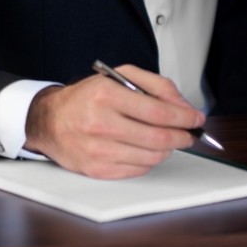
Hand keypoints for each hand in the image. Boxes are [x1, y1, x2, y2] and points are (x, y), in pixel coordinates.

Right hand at [23, 64, 205, 178]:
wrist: (50, 120)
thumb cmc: (87, 97)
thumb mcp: (119, 76)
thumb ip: (155, 85)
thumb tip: (183, 106)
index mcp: (106, 94)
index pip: (158, 112)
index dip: (184, 117)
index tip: (196, 118)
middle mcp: (101, 123)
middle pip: (158, 137)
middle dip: (182, 136)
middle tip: (190, 133)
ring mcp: (99, 150)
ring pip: (151, 156)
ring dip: (168, 148)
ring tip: (168, 139)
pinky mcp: (98, 170)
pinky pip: (138, 169)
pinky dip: (150, 160)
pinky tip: (147, 148)